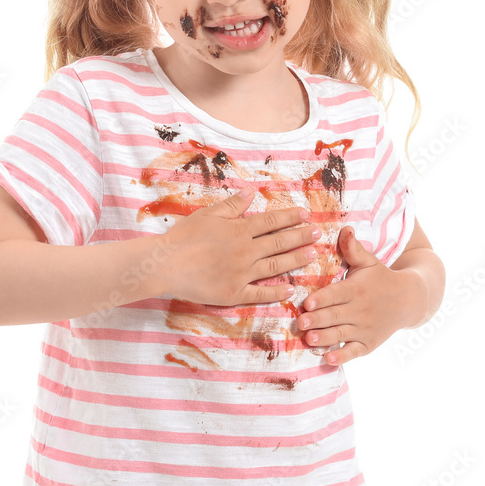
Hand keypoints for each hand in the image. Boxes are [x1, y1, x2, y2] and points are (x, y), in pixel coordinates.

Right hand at [160, 186, 320, 306]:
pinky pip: (260, 294)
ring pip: (276, 266)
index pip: (271, 222)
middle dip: (301, 236)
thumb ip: (232, 205)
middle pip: (279, 242)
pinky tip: (291, 289)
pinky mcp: (234, 294)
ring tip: (313, 255)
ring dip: (296, 260)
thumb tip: (251, 192)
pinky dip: (277, 292)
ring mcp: (242, 274)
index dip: (290, 217)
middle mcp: (245, 251)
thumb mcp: (208, 214)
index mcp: (239, 230)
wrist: (165, 264)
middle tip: (319, 233)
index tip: (306, 214)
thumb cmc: (183, 237)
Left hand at [296, 226, 416, 365]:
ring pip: (341, 334)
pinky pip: (354, 352)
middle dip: (317, 320)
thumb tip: (345, 227)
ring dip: (325, 338)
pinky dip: (343, 357)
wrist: (408, 300)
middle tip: (300, 323)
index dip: (322, 299)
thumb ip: (353, 248)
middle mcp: (360, 310)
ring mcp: (365, 328)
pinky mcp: (368, 343)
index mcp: (356, 288)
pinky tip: (329, 360)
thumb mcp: (369, 261)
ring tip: (309, 340)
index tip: (307, 302)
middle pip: (335, 316)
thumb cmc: (380, 278)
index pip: (336, 294)